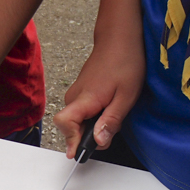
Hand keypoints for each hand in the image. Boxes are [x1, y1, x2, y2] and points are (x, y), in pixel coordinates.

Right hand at [53, 31, 144, 158]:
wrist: (120, 38)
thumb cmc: (125, 61)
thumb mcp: (126, 96)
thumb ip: (111, 121)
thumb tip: (98, 142)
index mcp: (84, 99)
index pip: (63, 124)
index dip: (72, 140)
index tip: (81, 150)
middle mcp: (74, 97)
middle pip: (70, 128)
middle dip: (88, 136)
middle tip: (111, 128)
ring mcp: (75, 94)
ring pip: (76, 122)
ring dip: (92, 126)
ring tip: (112, 112)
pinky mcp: (79, 93)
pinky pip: (81, 113)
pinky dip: (93, 117)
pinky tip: (108, 106)